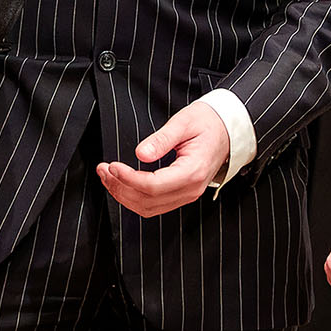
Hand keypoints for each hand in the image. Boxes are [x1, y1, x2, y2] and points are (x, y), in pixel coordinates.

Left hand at [97, 100, 230, 217]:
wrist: (227, 130)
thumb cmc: (208, 123)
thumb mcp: (184, 123)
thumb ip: (162, 139)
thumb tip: (140, 153)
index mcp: (192, 172)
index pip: (153, 186)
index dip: (128, 179)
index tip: (112, 166)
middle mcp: (191, 189)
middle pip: (147, 200)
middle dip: (120, 187)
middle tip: (103, 169)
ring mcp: (187, 194)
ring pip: (148, 207)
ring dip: (124, 195)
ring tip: (107, 176)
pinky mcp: (182, 194)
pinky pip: (154, 205)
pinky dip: (134, 198)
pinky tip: (122, 184)